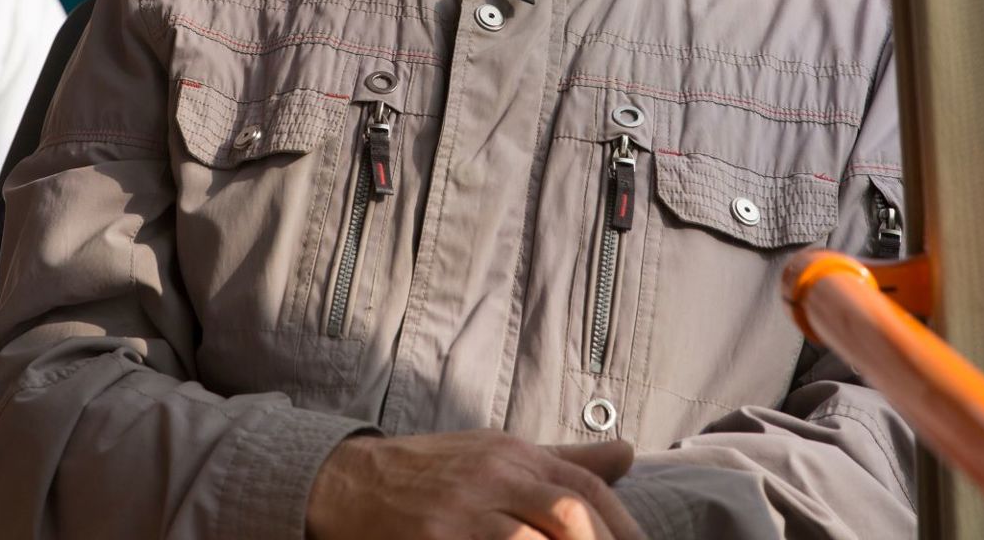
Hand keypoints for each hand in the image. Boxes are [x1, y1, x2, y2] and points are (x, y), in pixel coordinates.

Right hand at [306, 429, 646, 539]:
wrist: (354, 483)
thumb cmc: (436, 471)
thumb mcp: (498, 454)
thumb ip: (565, 460)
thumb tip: (629, 453)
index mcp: (514, 455)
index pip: (586, 489)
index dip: (624, 529)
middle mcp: (494, 477)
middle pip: (570, 513)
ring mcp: (463, 512)